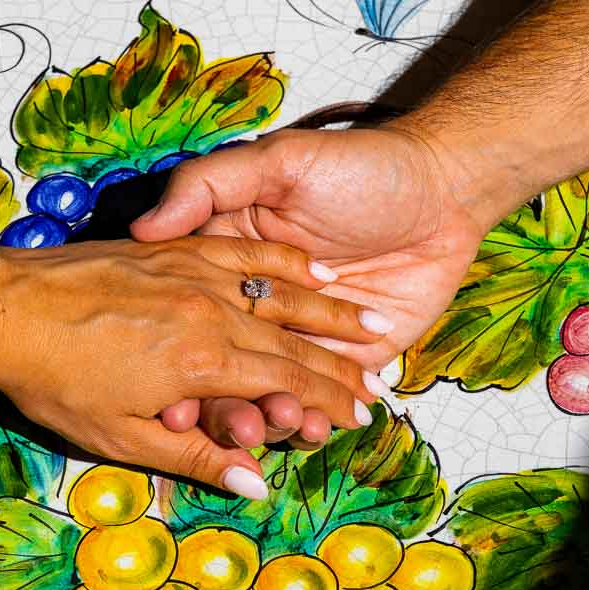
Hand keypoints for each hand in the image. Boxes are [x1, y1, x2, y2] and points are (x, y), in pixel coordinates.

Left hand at [0, 236, 390, 495]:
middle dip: (340, 367)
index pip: (285, 386)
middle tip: (379, 383)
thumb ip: (197, 458)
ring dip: (331, 315)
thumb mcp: (121, 437)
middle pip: (293, 344)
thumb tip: (258, 484)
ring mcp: (197, 274)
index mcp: (203, 364)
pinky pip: (246, 253)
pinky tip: (316, 271)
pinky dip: (286, 265)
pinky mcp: (177, 250)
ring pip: (282, 296)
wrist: (1, 305)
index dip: (326, 404)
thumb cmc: (55, 380)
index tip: (359, 416)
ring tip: (375, 326)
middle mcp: (212, 313)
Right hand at [131, 125, 492, 448]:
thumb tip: (145, 227)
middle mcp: (256, 312)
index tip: (168, 403)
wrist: (443, 191)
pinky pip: (321, 405)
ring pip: (269, 397)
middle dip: (226, 408)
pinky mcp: (347, 363)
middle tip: (237, 426)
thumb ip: (209, 185)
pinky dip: (316, 423)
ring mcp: (301, 343)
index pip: (189, 325)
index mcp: (227, 268)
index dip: (174, 365)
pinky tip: (319, 426)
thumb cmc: (358, 167)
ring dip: (270, 420)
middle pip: (224, 373)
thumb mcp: (277, 163)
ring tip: (286, 420)